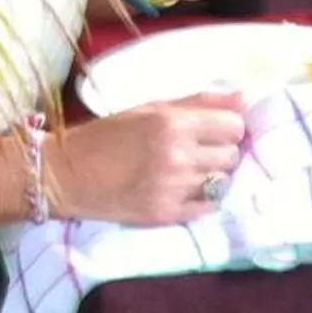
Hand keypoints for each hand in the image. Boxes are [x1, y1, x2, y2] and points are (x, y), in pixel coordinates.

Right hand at [50, 93, 247, 224]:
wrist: (67, 175)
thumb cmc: (108, 135)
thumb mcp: (151, 108)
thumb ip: (199, 102)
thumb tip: (244, 98)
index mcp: (173, 123)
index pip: (234, 126)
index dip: (228, 127)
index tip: (215, 131)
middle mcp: (177, 155)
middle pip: (232, 155)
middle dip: (221, 152)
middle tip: (199, 152)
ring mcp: (173, 187)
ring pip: (223, 181)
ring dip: (212, 175)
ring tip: (189, 171)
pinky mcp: (166, 214)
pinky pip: (209, 206)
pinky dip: (202, 198)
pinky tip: (184, 190)